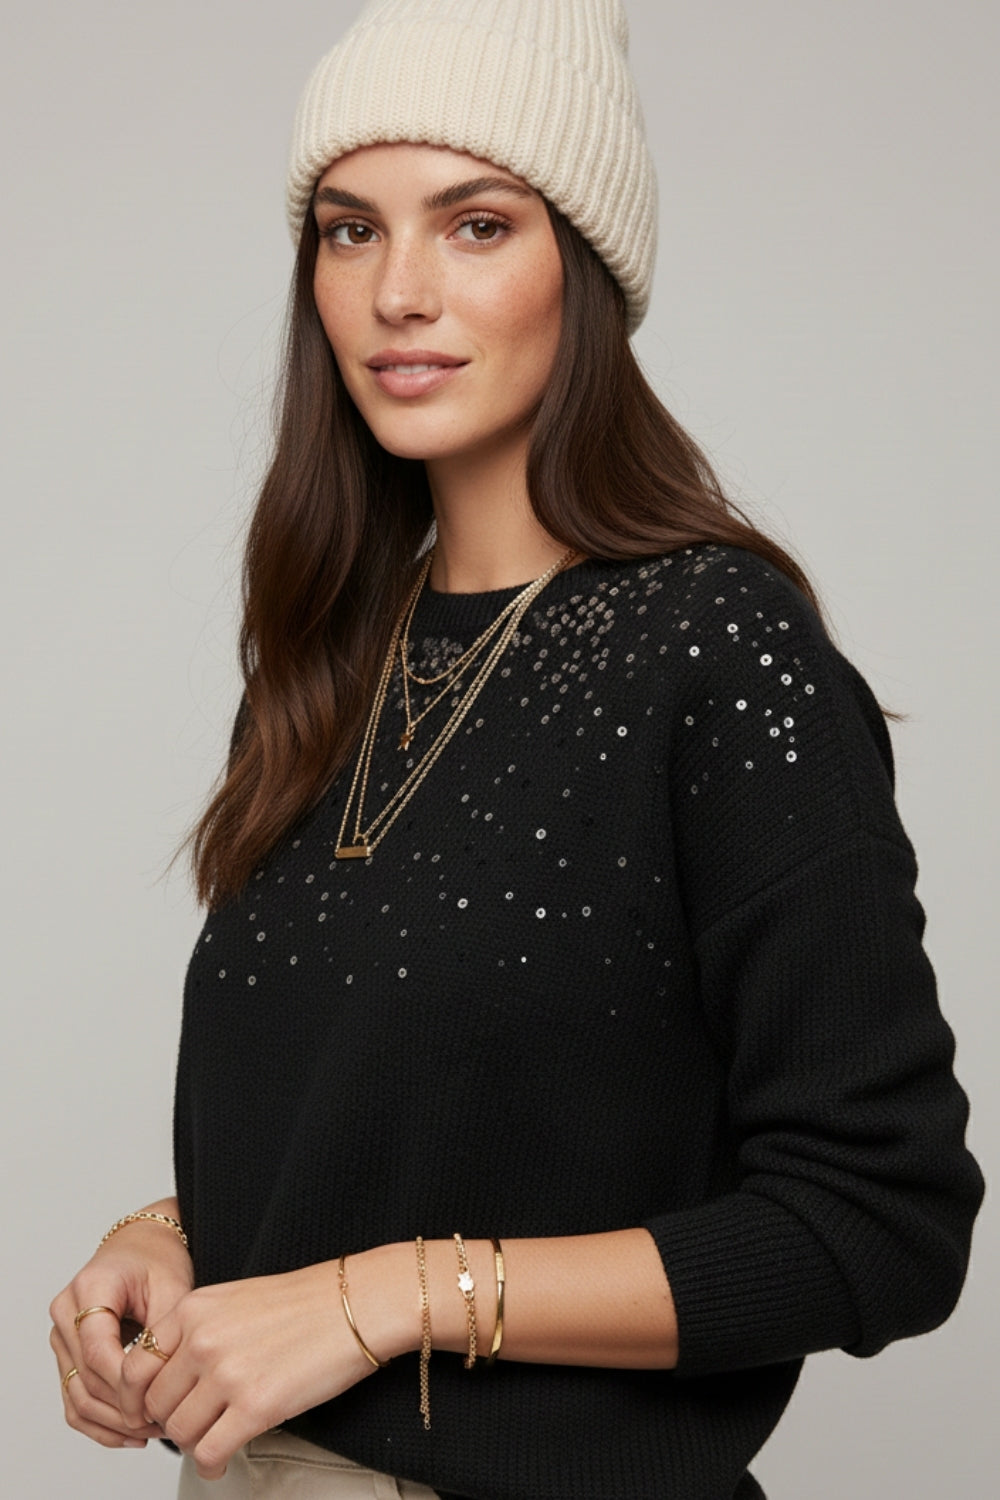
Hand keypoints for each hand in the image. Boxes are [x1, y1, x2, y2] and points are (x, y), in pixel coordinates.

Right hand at [50, 1204, 193, 1449]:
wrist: (143, 1245)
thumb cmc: (159, 1259)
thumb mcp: (173, 1287)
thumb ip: (165, 1334)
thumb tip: (164, 1388)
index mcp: (90, 1287)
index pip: (99, 1352)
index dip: (127, 1386)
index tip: (158, 1404)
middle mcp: (66, 1312)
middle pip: (86, 1378)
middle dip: (124, 1408)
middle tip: (162, 1423)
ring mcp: (62, 1334)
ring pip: (77, 1395)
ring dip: (113, 1422)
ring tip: (152, 1431)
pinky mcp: (68, 1353)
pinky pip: (75, 1397)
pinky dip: (100, 1421)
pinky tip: (131, 1434)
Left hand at [118, 1262, 380, 1478]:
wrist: (358, 1304)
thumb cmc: (306, 1302)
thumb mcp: (235, 1299)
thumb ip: (197, 1330)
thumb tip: (172, 1375)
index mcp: (193, 1309)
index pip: (133, 1366)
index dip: (139, 1397)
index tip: (153, 1408)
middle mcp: (202, 1340)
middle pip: (154, 1404)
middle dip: (168, 1421)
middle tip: (189, 1426)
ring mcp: (227, 1374)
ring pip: (178, 1432)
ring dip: (192, 1443)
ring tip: (210, 1440)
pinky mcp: (256, 1407)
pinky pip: (209, 1452)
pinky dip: (210, 1464)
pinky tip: (221, 1460)